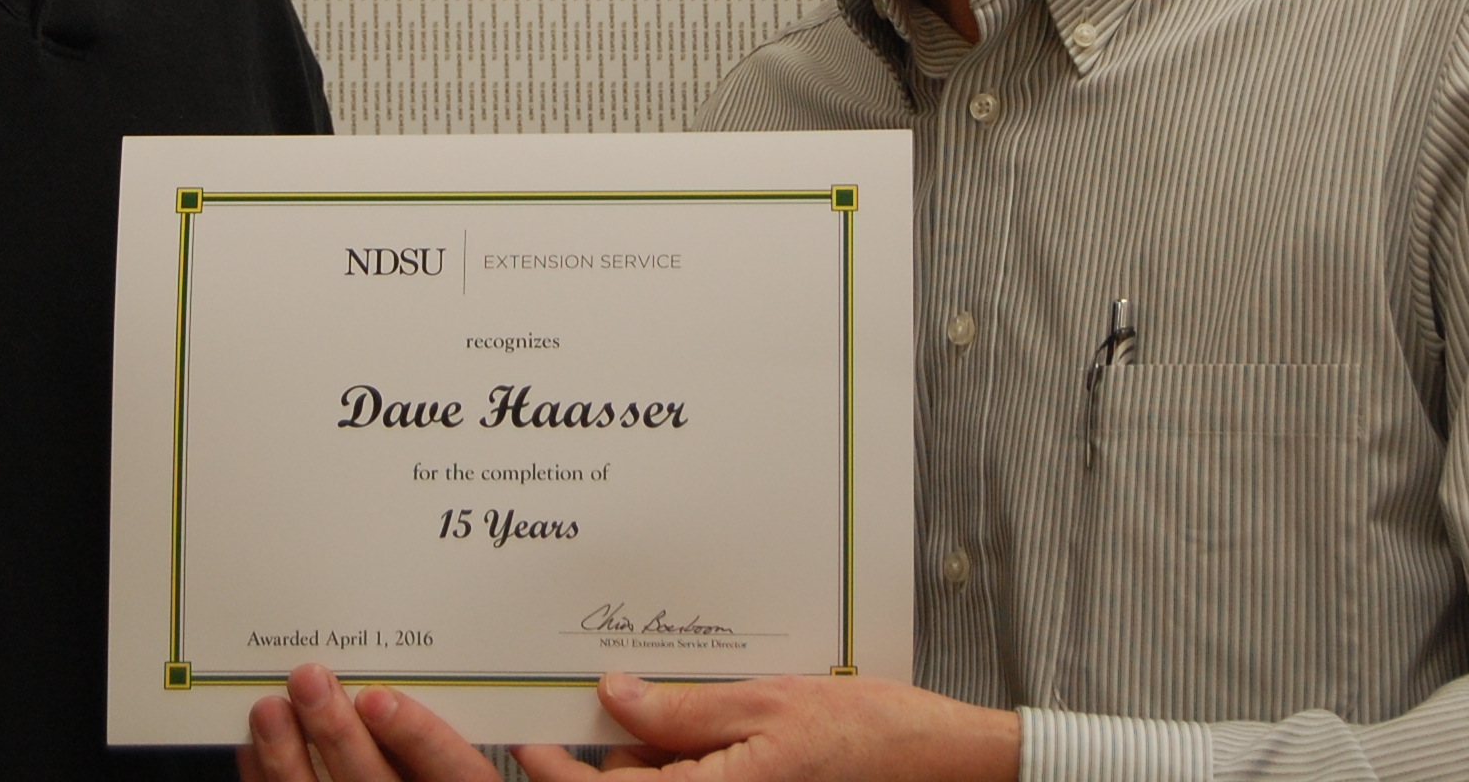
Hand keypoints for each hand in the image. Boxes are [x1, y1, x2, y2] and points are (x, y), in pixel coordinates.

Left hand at [240, 663, 501, 781]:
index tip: (377, 697)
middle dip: (337, 732)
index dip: (416, 734)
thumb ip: (429, 715)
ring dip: (288, 756)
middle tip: (308, 678)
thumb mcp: (440, 744)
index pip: (449, 768)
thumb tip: (390, 664)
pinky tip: (255, 742)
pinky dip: (266, 774)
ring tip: (268, 708)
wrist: (370, 780)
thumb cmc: (412, 757)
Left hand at [511, 672, 1020, 781]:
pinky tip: (666, 719)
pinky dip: (669, 761)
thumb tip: (614, 698)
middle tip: (558, 712)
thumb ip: (686, 711)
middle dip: (591, 759)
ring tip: (613, 706)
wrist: (943, 766)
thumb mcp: (772, 706)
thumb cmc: (870, 736)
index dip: (555, 770)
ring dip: (632, 760)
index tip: (525, 731)